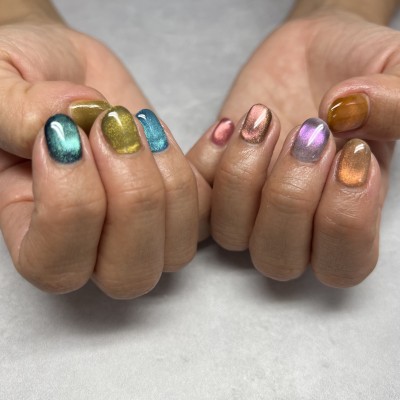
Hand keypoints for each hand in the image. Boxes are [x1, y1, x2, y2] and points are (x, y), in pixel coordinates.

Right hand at [0, 16, 209, 297]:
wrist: (62, 69)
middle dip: (133, 197)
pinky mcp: (177, 198)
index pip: (58, 264)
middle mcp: (92, 244)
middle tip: (112, 128)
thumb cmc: (19, 78)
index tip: (64, 131)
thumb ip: (15, 111)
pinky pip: (211, 209)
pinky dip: (213, 168)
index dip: (73, 203)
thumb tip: (68, 123)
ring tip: (137, 122)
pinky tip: (189, 128)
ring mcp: (143, 227)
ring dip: (169, 181)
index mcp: (31, 232)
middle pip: (130, 273)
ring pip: (178, 248)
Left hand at [189, 9, 398, 286]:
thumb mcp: (397, 69)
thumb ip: (399, 103)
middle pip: (279, 260)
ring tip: (263, 118)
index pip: (342, 265)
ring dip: (243, 177)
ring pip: (232, 235)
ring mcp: (250, 203)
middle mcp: (296, 219)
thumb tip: (350, 117)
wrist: (312, 48)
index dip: (344, 220)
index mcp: (347, 211)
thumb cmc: (359, 66)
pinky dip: (205, 164)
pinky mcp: (213, 180)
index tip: (353, 154)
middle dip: (289, 197)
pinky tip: (229, 124)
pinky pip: (193, 203)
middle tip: (309, 132)